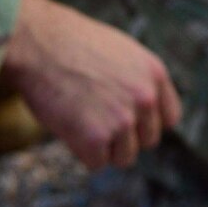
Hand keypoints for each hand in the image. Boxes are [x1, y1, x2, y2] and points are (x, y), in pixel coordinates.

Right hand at [0, 0, 181, 170]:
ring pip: (123, 157)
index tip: (127, 121)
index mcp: (154, 73)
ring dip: (103, 147)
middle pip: (146, 142)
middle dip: (123, 137)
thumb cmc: (69, 45)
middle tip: (95, 118)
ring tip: (80, 120)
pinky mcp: (95, 138)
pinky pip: (96, 163)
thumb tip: (139, 113)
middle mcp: (144, 98)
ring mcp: (121, 120)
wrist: (38, 43)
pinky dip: (81, 152)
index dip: (146, 123)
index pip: (169, 118)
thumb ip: (137, 80)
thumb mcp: (119, 52)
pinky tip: (69, 127)